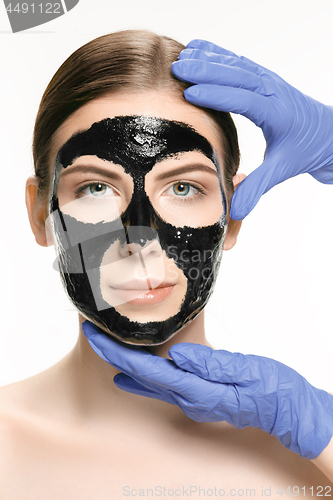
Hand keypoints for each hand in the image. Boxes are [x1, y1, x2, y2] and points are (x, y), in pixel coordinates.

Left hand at [82, 320, 332, 459]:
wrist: (290, 411)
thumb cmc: (274, 390)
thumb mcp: (247, 371)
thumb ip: (212, 365)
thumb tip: (177, 357)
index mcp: (198, 391)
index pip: (147, 370)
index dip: (117, 353)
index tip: (95, 336)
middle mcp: (189, 399)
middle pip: (140, 375)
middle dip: (113, 355)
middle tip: (92, 332)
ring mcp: (193, 399)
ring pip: (148, 380)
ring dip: (124, 361)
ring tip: (106, 343)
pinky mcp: (199, 394)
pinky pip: (161, 382)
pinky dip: (142, 372)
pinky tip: (131, 369)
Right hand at [171, 39, 332, 219]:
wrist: (328, 134)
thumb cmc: (305, 150)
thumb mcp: (282, 170)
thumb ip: (257, 188)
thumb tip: (235, 211)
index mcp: (277, 113)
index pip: (244, 99)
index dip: (216, 95)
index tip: (189, 93)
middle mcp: (274, 91)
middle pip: (238, 74)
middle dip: (207, 69)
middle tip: (178, 68)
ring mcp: (270, 82)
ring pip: (237, 64)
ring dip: (210, 59)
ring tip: (183, 57)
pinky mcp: (266, 80)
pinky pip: (241, 63)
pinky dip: (220, 55)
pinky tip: (201, 50)